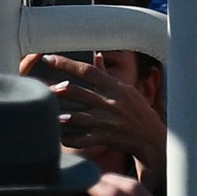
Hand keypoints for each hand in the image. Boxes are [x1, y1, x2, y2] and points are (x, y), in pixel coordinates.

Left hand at [24, 54, 166, 183]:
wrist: (153, 139)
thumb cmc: (138, 111)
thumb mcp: (126, 90)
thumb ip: (106, 75)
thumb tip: (95, 56)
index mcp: (115, 87)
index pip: (88, 71)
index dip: (66, 64)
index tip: (48, 58)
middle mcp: (111, 103)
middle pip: (79, 92)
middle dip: (59, 88)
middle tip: (43, 86)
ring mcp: (108, 122)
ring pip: (78, 117)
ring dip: (62, 115)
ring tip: (50, 113)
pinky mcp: (106, 139)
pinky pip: (83, 140)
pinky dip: (69, 139)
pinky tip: (59, 136)